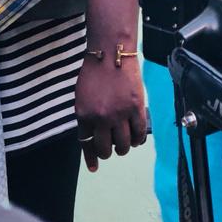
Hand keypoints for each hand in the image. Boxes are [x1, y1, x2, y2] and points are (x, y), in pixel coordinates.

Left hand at [75, 49, 147, 171]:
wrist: (111, 54)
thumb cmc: (94, 72)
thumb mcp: (81, 97)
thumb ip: (86, 116)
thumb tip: (94, 134)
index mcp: (83, 115)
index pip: (87, 144)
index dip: (91, 158)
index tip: (94, 167)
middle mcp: (100, 118)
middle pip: (105, 148)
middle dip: (108, 152)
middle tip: (113, 148)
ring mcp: (119, 114)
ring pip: (123, 144)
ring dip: (124, 148)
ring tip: (125, 144)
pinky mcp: (136, 108)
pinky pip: (139, 132)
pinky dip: (138, 139)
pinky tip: (137, 139)